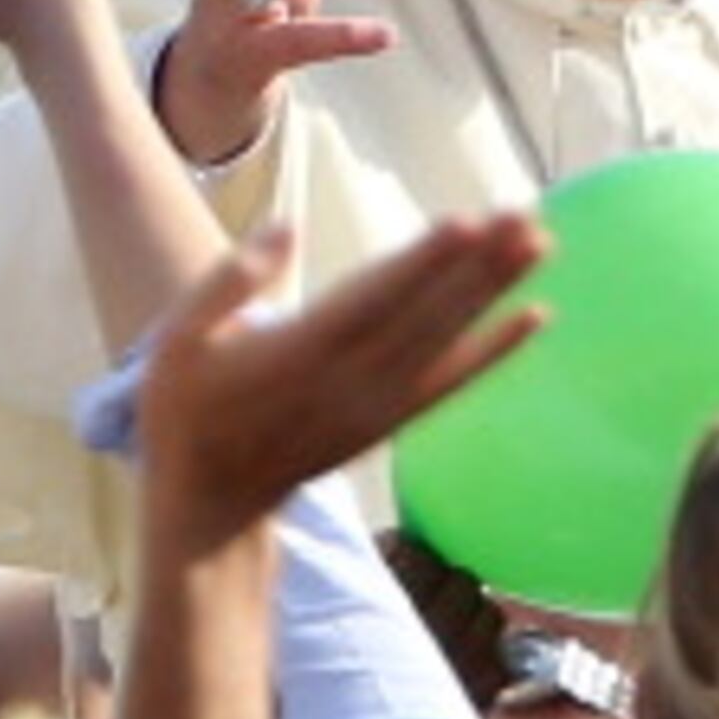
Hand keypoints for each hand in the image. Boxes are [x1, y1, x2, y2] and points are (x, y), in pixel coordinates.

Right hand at [134, 213, 544, 557]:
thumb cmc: (186, 412)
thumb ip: (230, 281)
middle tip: (529, 215)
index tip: (470, 223)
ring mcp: (375, 405)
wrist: (209, 503)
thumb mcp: (176, 340)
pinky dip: (495, 351)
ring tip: (541, 244)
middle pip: (426, 313)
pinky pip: (452, 383)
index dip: (423, 262)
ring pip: (447, 340)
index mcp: (298, 352)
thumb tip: (288, 226)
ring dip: (497, 292)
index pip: (374, 298)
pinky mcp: (388, 422)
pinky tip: (535, 318)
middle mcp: (348, 380)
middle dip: (479, 264)